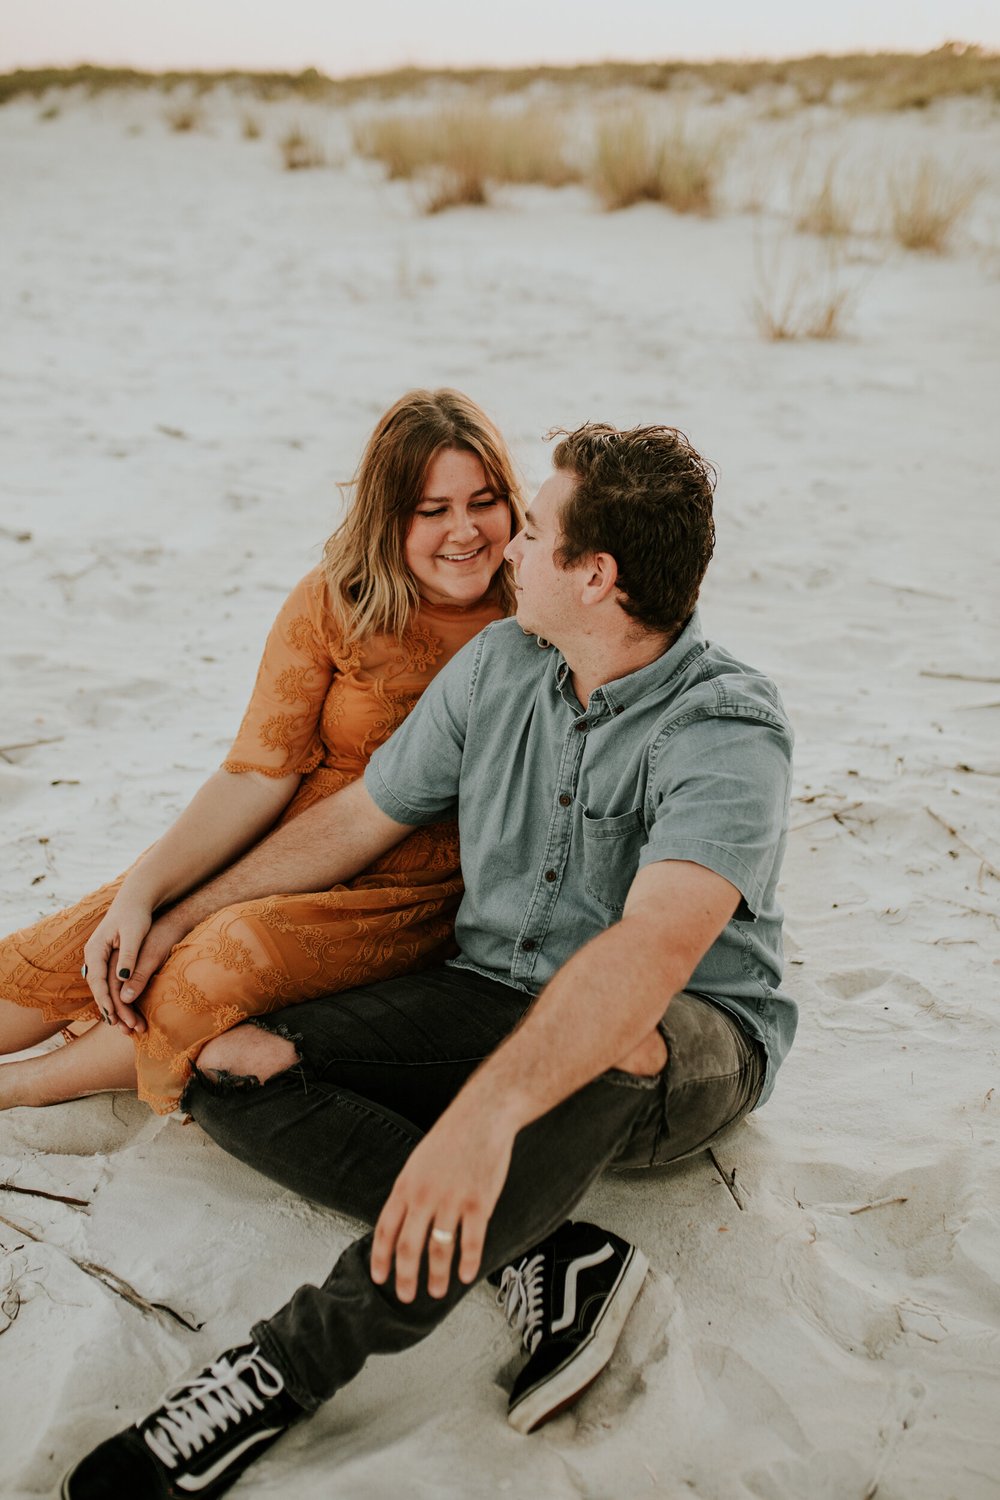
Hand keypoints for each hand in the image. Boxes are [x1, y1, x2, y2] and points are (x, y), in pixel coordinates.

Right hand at [83, 902, 188, 1030]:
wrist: (136, 900)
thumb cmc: (137, 915)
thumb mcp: (134, 935)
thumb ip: (128, 957)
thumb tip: (122, 980)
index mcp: (95, 950)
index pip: (97, 982)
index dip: (105, 1001)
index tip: (114, 1018)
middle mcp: (92, 955)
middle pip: (97, 988)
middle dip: (108, 1008)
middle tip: (120, 1027)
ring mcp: (98, 957)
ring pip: (102, 987)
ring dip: (111, 1005)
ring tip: (122, 1023)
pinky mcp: (107, 958)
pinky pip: (107, 981)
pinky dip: (114, 995)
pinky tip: (123, 1008)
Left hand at [370, 1105, 515, 1302]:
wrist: (482, 1116)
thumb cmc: (450, 1138)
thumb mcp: (418, 1162)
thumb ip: (409, 1192)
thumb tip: (401, 1222)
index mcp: (406, 1186)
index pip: (385, 1230)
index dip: (381, 1257)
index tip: (379, 1278)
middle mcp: (424, 1196)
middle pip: (409, 1246)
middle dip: (405, 1276)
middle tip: (406, 1297)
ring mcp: (452, 1200)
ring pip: (439, 1249)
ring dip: (436, 1276)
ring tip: (437, 1292)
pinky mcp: (478, 1203)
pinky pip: (471, 1242)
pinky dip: (468, 1263)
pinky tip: (466, 1276)